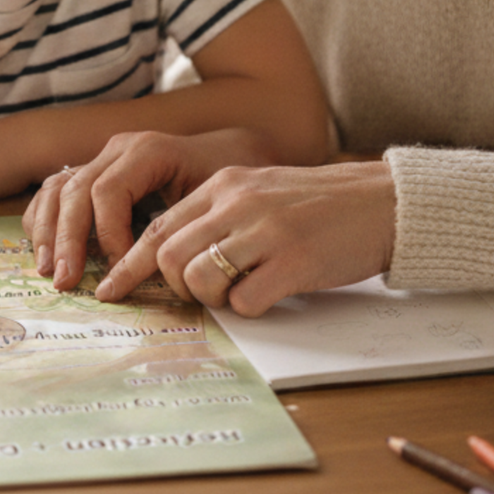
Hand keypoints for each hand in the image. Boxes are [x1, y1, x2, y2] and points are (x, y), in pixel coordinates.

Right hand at [23, 128, 274, 291]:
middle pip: (76, 190)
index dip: (107, 234)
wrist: (226, 153)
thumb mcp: (214, 196)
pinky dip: (43, 220)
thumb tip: (164, 267)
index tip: (116, 271)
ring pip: (58, 189)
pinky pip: (55, 190)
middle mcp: (118, 149)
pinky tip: (43, 251)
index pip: (108, 191)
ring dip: (47, 231)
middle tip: (65, 281)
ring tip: (48, 271)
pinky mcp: (92, 172)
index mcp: (147, 151)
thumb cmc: (226, 178)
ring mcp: (101, 158)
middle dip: (67, 239)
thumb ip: (185, 225)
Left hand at [94, 159, 396, 315]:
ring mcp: (266, 232)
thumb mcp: (260, 192)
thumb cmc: (320, 205)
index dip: (130, 264)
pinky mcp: (294, 262)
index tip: (111, 291)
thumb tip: (173, 257)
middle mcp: (239, 203)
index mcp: (225, 185)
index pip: (158, 228)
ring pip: (199, 280)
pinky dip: (250, 308)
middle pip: (169, 257)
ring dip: (213, 299)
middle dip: (177, 287)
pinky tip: (271, 295)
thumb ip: (219, 214)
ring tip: (242, 291)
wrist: (381, 202)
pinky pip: (244, 302)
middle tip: (204, 294)